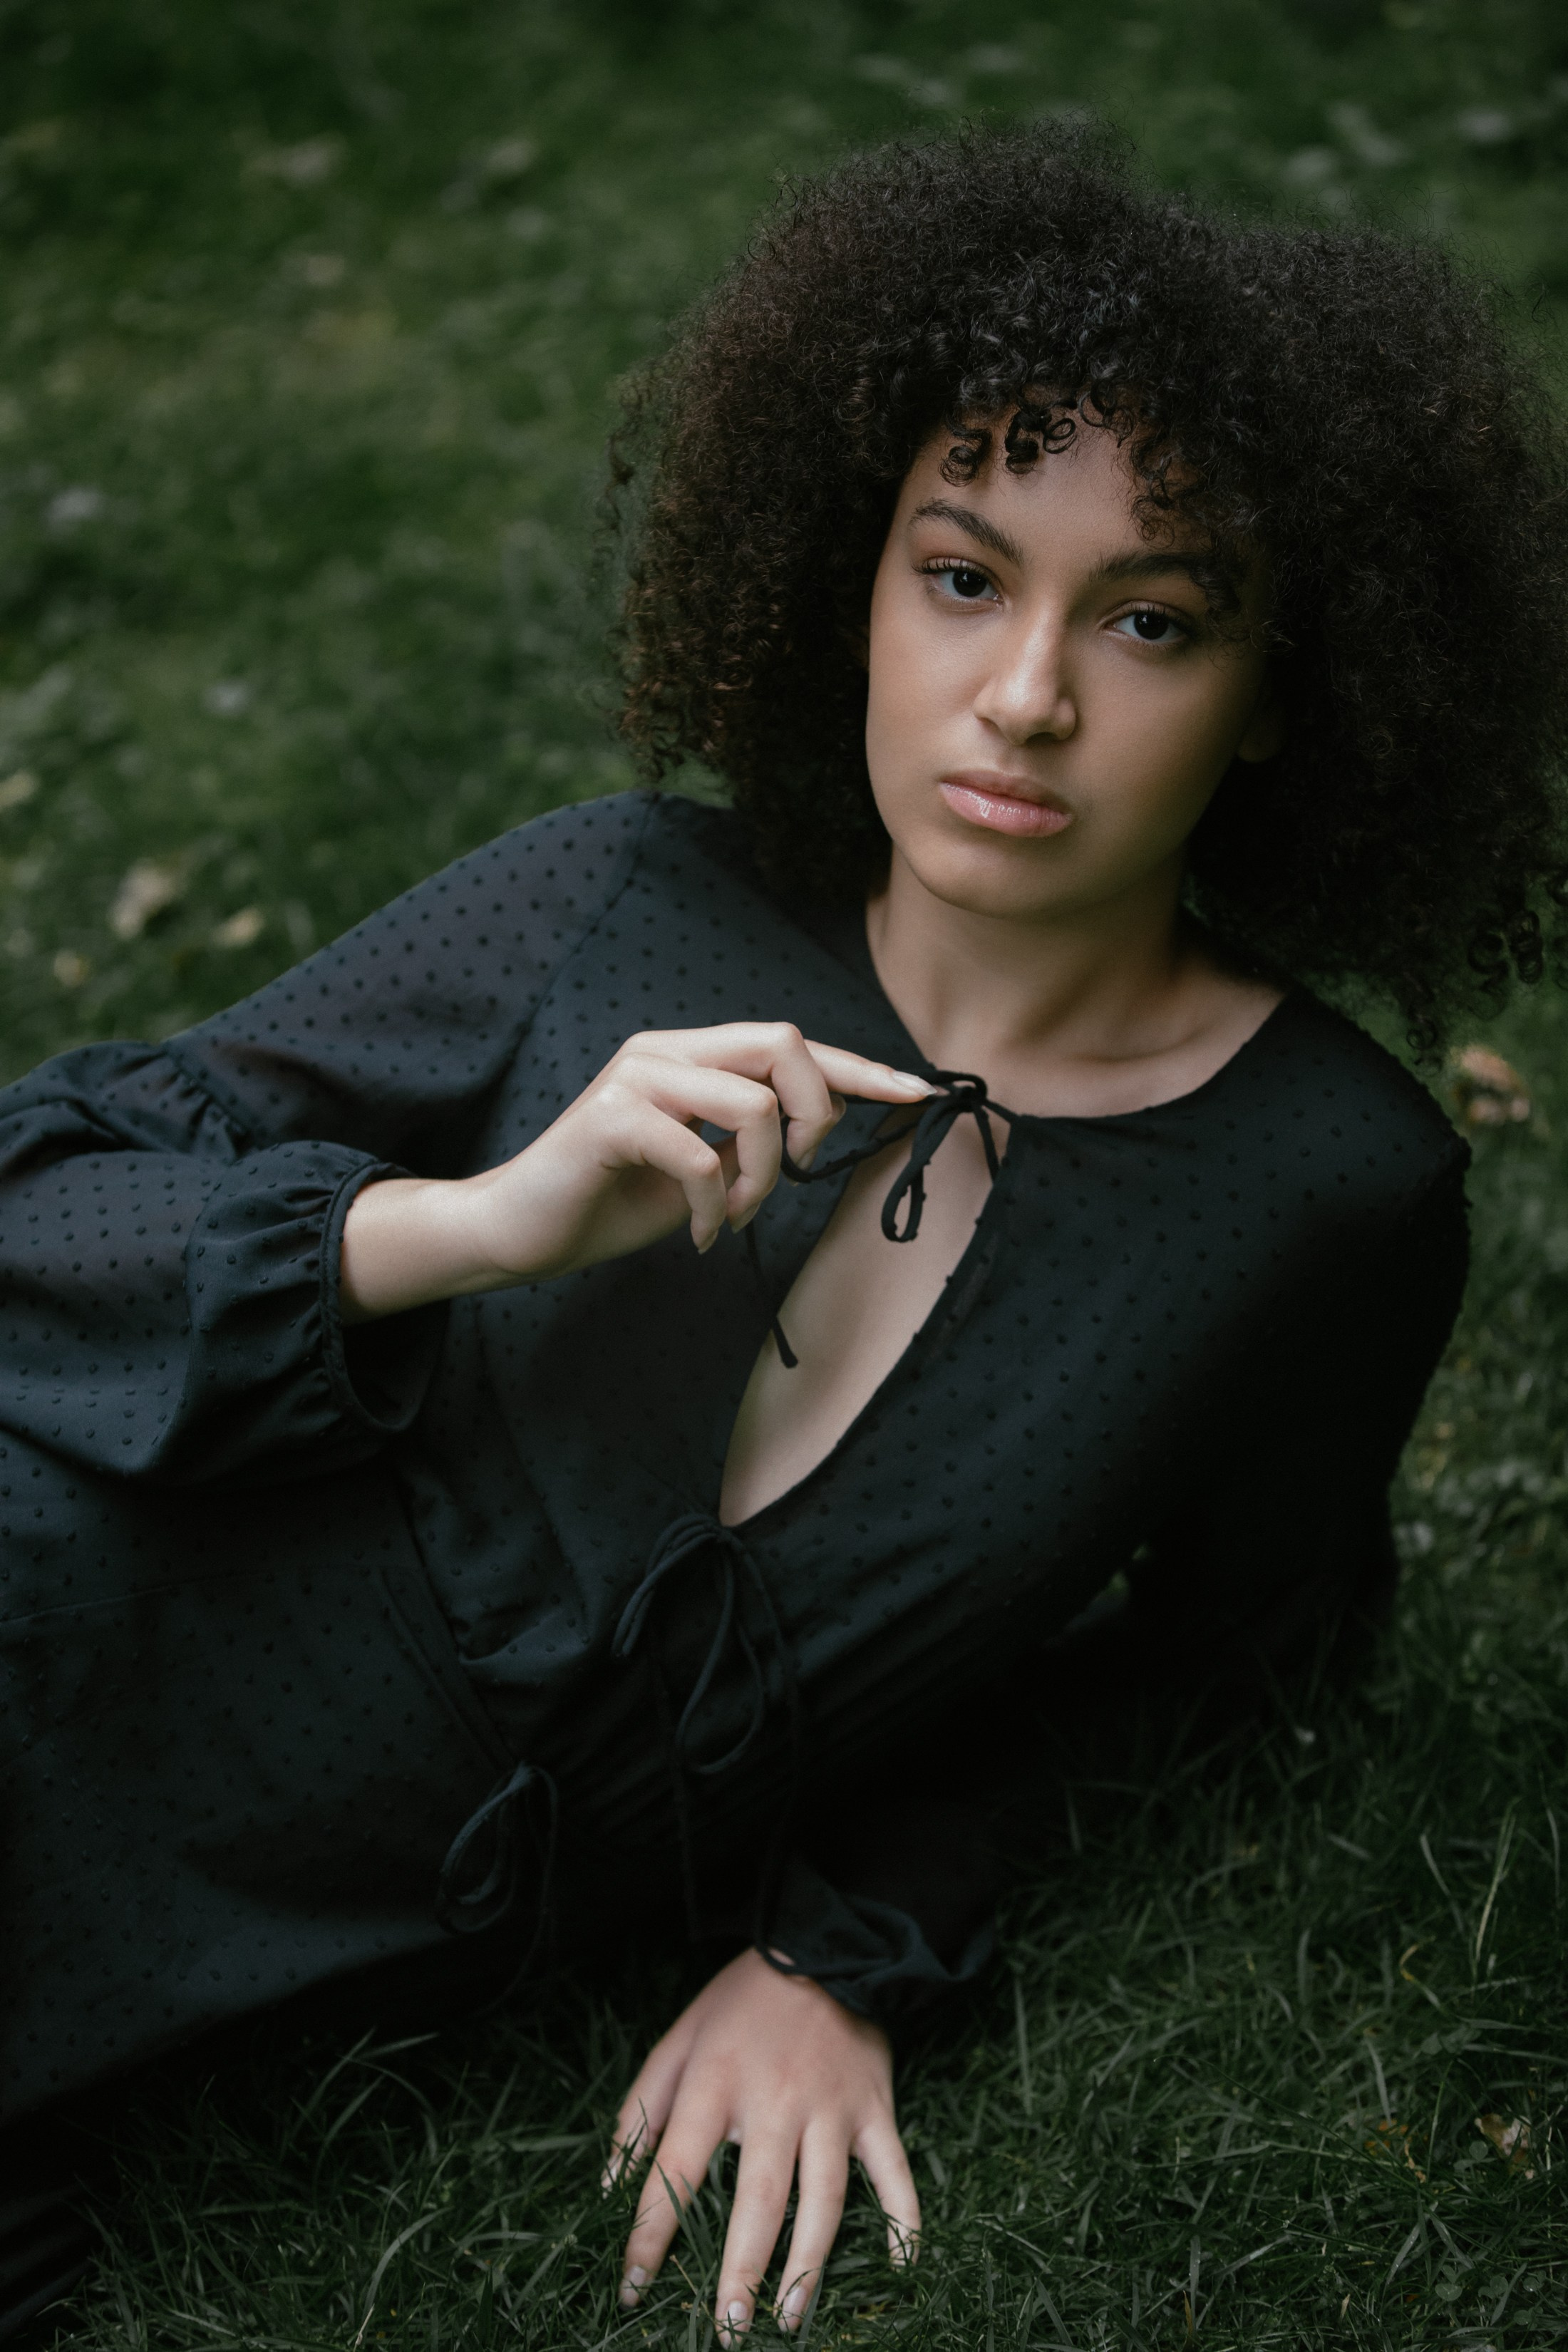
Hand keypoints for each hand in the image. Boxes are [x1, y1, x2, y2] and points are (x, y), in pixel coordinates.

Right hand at [341, 1021, 931, 1319]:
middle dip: (815, 1115)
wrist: (519, 1230)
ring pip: (755, 1104)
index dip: (860, 1069)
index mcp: (692, 1056)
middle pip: (784, 1043)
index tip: (919, 1093)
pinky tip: (698, 1236)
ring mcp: (635, 1078)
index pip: (792, 1045)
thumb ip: (753, 1140)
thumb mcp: (705, 1169)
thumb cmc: (613, 1200)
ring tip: (730, 1218)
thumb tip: (820, 1125)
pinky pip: (702, 1155)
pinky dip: (714, 1208)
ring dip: (762, 1179)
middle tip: (793, 1176)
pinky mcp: (610, 1118)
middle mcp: (665, 1051)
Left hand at [606, 1948, 919, 2340]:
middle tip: (726, 2327)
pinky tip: (900, 2271)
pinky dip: (905, 2224)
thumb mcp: (677, 2041)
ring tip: (788, 2320)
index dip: (650, 2233)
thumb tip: (610, 2189)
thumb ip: (640, 2112)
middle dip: (741, 2271)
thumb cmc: (739, 2004)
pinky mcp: (877, 2109)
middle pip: (759, 2200)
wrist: (823, 1946)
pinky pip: (896, 2175)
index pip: (675, 2169)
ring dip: (808, 2267)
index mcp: (717, 2081)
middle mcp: (775, 2099)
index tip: (633, 2288)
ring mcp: (833, 2108)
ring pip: (825, 2200)